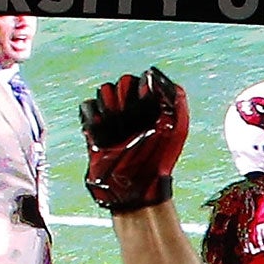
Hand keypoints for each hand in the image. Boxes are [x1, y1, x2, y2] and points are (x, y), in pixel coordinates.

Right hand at [79, 67, 189, 212]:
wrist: (135, 188)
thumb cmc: (159, 161)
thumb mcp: (177, 128)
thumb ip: (175, 97)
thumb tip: (153, 74)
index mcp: (153, 106)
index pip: (142, 79)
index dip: (142, 91)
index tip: (147, 109)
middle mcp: (132, 109)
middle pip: (121, 83)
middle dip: (126, 99)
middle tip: (132, 123)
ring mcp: (113, 117)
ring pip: (103, 92)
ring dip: (110, 108)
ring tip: (117, 130)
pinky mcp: (95, 127)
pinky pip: (87, 107)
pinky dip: (93, 117)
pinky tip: (102, 134)